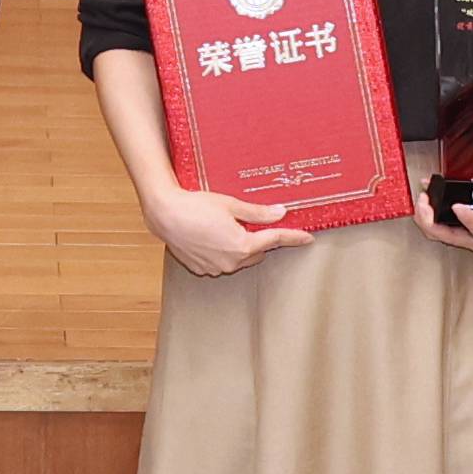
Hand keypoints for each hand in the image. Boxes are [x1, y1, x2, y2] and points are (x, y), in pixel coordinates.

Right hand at [140, 176, 308, 276]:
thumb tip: (281, 212)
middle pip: (257, 252)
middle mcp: (232, 262)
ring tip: (226, 227)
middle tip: (252, 222)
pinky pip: (221, 262)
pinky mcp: (201, 269)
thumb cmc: (196, 206)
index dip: (293, 237)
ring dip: (240, 246)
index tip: (307, 238)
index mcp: (243, 245)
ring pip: (239, 259)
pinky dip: (222, 252)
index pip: (275, 241)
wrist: (164, 214)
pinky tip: (212, 236)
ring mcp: (216, 268)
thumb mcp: (230, 204)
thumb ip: (257, 212)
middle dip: (259, 239)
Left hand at [424, 145, 472, 257]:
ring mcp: (469, 238)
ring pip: (442, 236)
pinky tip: (425, 200)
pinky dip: (429, 215)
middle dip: (434, 222)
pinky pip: (440, 228)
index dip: (469, 220)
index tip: (458, 206)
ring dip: (427, 220)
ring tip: (421, 199)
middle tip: (425, 202)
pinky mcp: (460, 232)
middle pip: (452, 238)